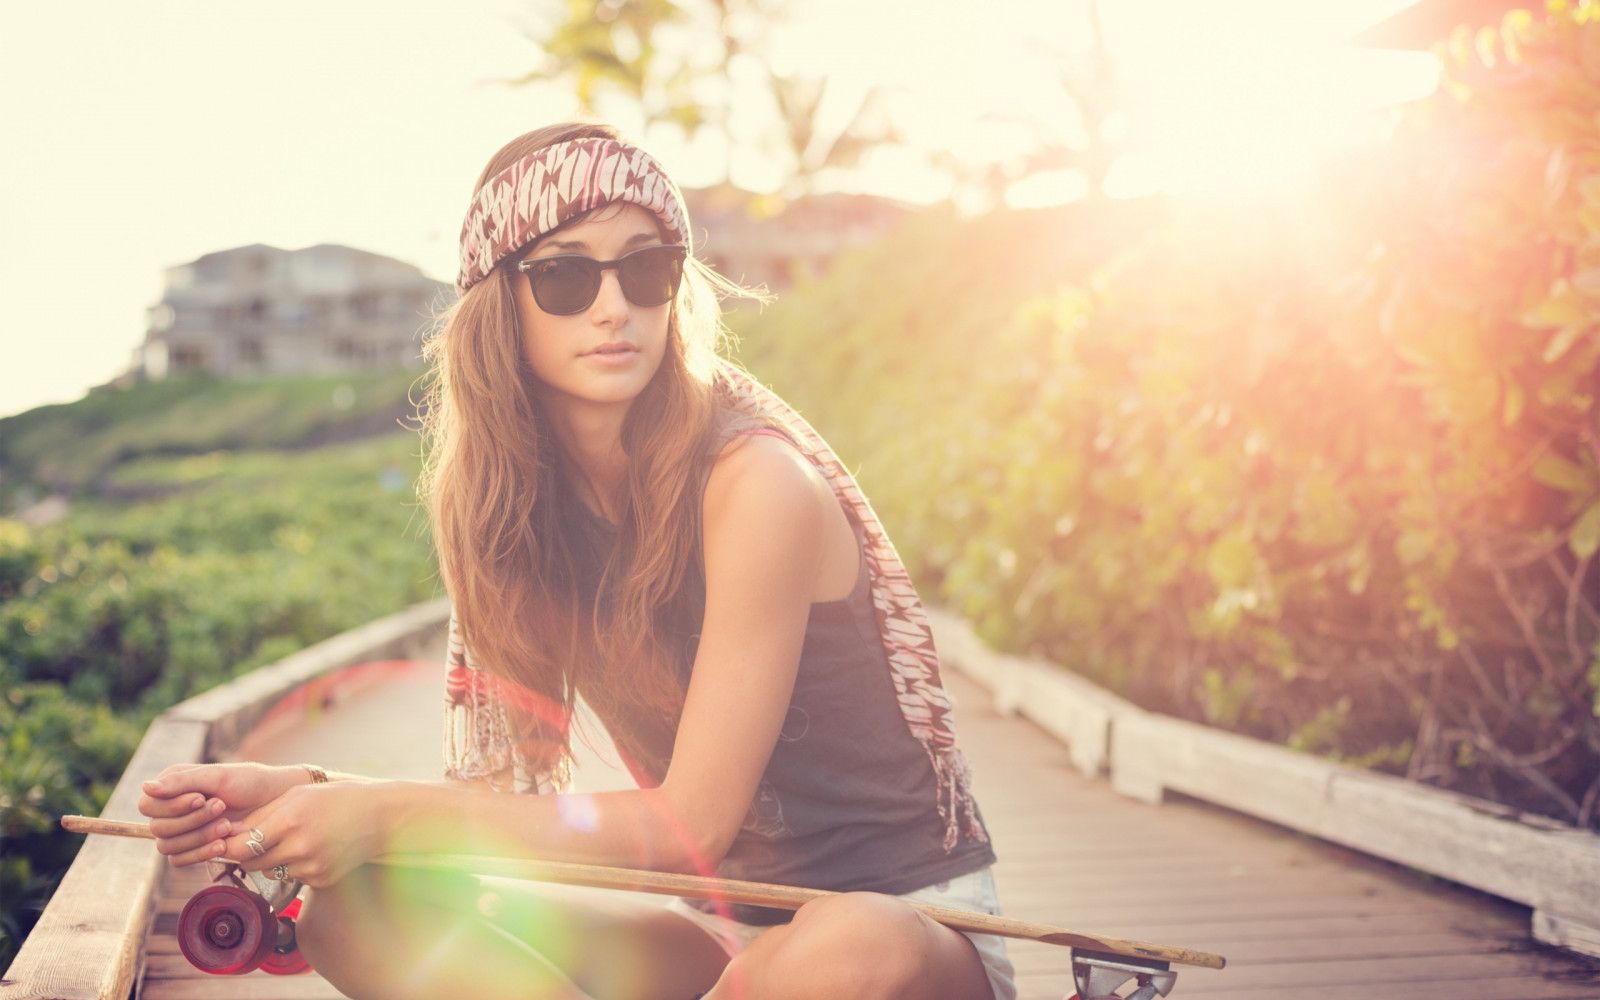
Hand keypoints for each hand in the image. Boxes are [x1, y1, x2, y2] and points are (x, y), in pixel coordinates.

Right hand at [138, 762, 301, 865]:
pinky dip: (200, 853)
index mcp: (171, 787)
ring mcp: (181, 830)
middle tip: (221, 807)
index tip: (201, 797)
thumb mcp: (218, 777)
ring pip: (168, 846)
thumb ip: (182, 781)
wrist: (274, 801)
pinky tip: (223, 844)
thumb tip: (146, 787)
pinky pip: (179, 861)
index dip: (171, 806)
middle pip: (157, 828)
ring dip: (198, 837)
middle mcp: (171, 809)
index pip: (148, 806)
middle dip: (192, 820)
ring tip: (228, 826)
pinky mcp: (193, 848)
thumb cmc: (248, 782)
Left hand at [220, 781, 391, 888]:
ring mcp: (312, 867)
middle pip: (251, 864)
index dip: (228, 846)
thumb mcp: (297, 795)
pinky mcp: (321, 880)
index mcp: (290, 821)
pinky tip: (313, 849)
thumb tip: (227, 835)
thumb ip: (260, 815)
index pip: (240, 847)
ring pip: (271, 872)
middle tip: (257, 839)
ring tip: (293, 840)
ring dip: (272, 860)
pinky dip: (295, 866)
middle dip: (247, 854)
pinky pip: (293, 877)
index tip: (226, 841)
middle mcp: (300, 847)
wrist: (381, 817)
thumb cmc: (336, 799)